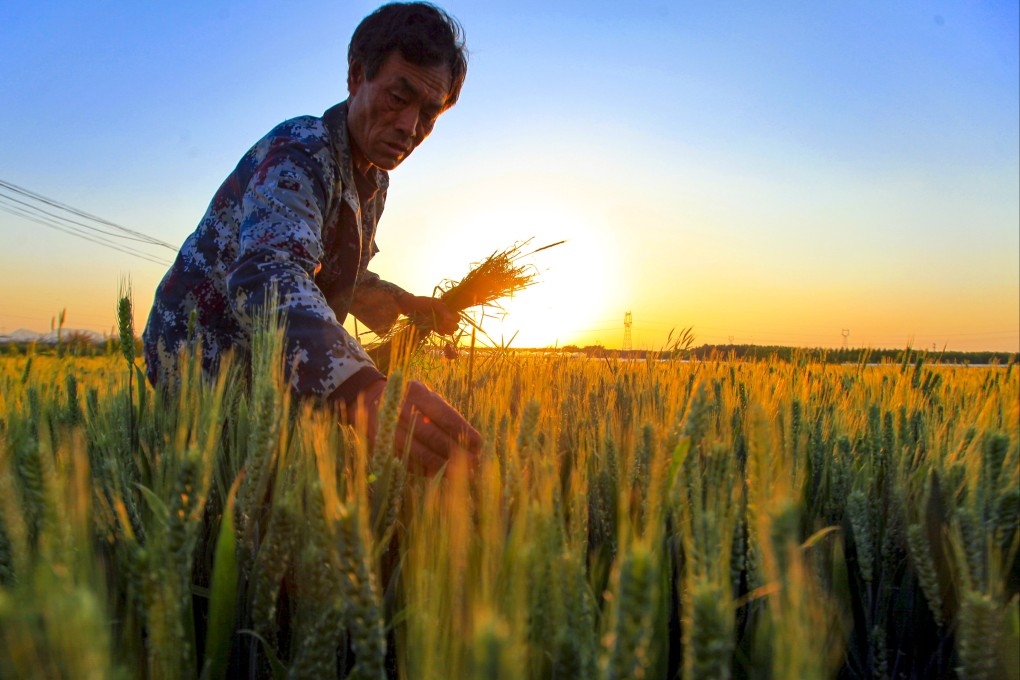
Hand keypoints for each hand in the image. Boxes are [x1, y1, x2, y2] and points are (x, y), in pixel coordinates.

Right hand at [360, 379, 480, 474]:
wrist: (370, 402)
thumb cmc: (411, 401)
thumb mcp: (426, 397)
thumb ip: (445, 415)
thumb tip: (471, 441)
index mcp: (416, 393)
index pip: (444, 416)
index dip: (463, 432)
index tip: (478, 445)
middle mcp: (400, 411)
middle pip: (432, 436)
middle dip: (456, 452)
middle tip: (474, 463)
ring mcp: (388, 430)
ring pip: (420, 453)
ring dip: (444, 466)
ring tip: (463, 474)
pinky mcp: (382, 447)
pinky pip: (408, 463)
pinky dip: (427, 471)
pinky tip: (443, 475)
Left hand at [399, 294, 459, 335]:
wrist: (409, 306)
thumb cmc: (422, 302)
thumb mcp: (434, 303)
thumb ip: (444, 310)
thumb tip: (453, 319)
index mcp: (446, 308)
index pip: (457, 316)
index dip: (454, 320)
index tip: (447, 319)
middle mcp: (444, 315)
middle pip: (454, 325)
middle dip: (450, 326)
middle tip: (442, 323)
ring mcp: (438, 322)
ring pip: (448, 330)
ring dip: (446, 330)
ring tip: (439, 327)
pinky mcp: (432, 327)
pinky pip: (440, 331)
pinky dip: (441, 332)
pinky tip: (439, 331)